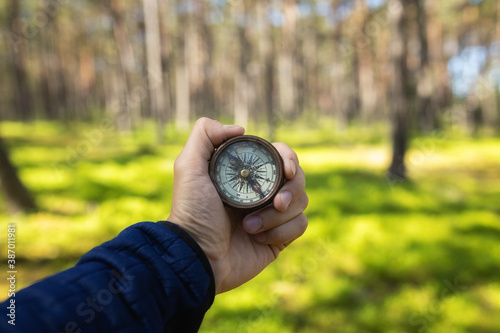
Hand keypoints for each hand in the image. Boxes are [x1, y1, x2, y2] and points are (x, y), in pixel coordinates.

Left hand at [168, 118, 307, 293]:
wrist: (199, 256)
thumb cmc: (192, 213)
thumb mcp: (188, 168)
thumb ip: (204, 136)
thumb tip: (241, 128)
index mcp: (246, 175)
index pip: (280, 156)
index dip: (289, 158)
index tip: (287, 170)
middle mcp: (261, 192)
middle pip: (297, 178)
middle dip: (291, 190)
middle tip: (277, 202)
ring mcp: (272, 215)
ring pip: (301, 202)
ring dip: (278, 215)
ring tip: (251, 227)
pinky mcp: (279, 238)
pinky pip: (300, 226)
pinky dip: (281, 231)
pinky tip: (258, 238)